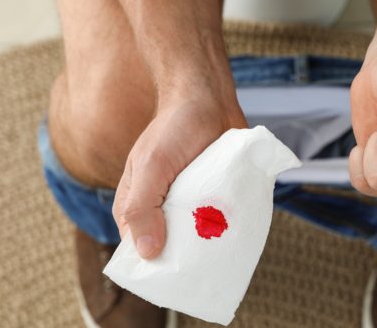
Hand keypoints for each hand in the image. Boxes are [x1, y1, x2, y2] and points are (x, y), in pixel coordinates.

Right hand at [112, 86, 246, 258]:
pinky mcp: (214, 197)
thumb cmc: (174, 128)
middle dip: (187, 259)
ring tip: (225, 253)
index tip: (174, 278)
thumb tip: (147, 252)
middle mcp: (162, 208)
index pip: (139, 248)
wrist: (209, 98)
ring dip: (211, 246)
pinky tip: (239, 239)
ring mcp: (190, 203)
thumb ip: (143, 207)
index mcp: (136, 204)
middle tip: (206, 266)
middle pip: (171, 248)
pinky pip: (220, 222)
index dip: (153, 265)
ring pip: (198, 239)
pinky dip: (228, 231)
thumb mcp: (152, 166)